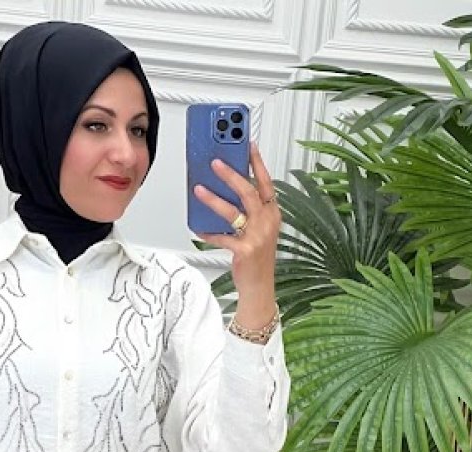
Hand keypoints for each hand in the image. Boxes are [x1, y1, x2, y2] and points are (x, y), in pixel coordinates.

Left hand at [193, 141, 280, 325]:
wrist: (260, 287)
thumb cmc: (258, 259)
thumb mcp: (260, 230)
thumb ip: (249, 211)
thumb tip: (226, 192)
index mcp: (273, 214)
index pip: (266, 182)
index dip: (257, 162)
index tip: (248, 145)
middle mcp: (267, 222)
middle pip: (249, 191)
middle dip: (231, 174)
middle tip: (215, 162)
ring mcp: (257, 236)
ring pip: (233, 211)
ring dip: (214, 199)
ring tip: (199, 189)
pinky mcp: (244, 251)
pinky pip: (222, 237)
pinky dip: (209, 232)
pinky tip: (198, 227)